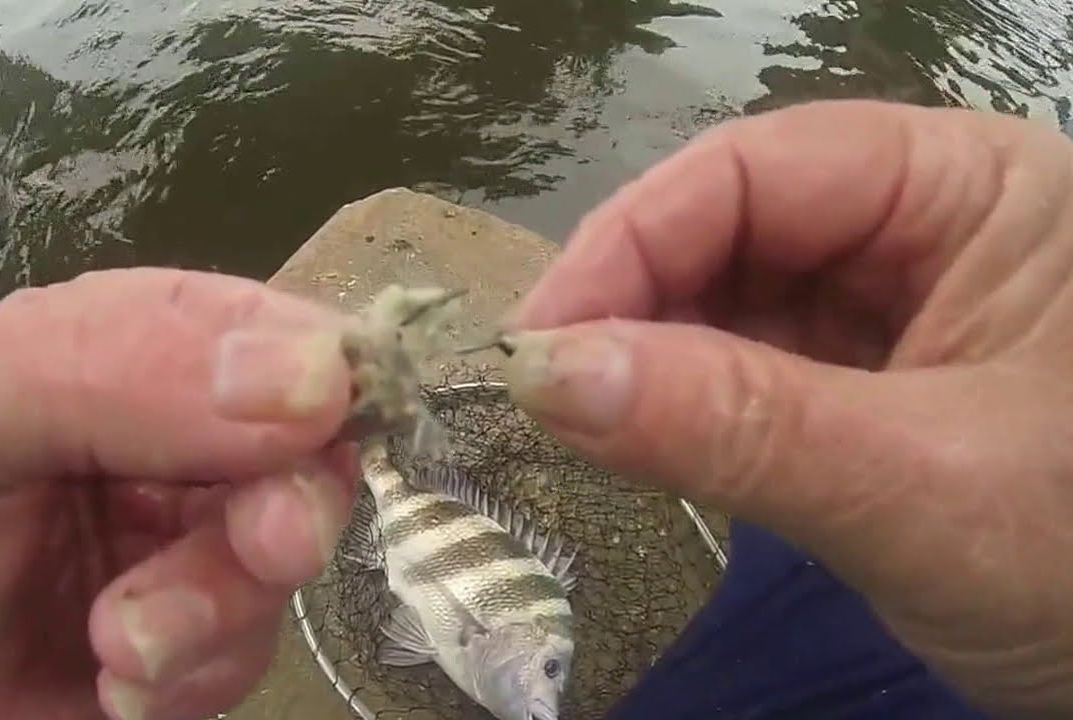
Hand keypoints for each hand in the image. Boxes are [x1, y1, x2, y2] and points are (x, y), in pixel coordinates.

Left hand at [0, 268, 356, 719]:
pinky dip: (198, 675)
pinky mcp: (184, 651)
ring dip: (221, 607)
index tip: (319, 412)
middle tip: (266, 546)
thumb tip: (311, 370)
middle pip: (298, 445)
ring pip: (282, 556)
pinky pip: (247, 653)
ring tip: (122, 648)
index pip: (247, 325)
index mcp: (110, 352)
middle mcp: (163, 443)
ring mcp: (176, 550)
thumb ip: (97, 365)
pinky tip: (117, 689)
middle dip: (288, 498)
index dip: (306, 361)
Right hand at [500, 100, 1072, 719]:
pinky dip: (685, 404)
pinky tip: (641, 435)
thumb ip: (734, 426)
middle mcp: (928, 228)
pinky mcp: (870, 383)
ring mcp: (896, 308)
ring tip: (580, 420)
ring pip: (730, 298)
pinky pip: (751, 367)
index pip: (762, 170)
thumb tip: (544, 376)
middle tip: (543, 392)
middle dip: (632, 302)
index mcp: (973, 190)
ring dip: (648, 356)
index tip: (536, 341)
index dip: (632, 241)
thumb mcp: (920, 489)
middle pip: (734, 226)